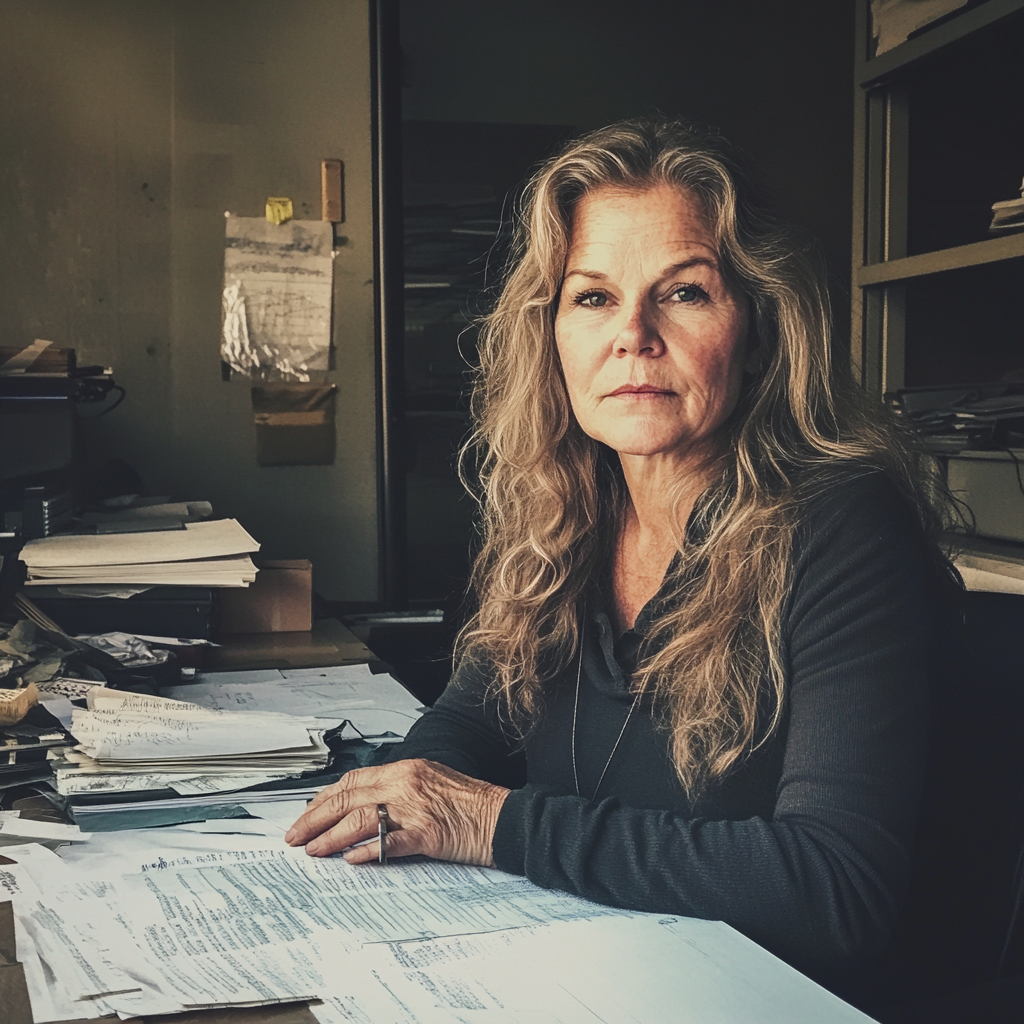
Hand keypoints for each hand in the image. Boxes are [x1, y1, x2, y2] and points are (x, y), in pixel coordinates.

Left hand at [284, 759, 510, 866]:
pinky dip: (366, 851)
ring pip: (360, 819)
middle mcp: (406, 783)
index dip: (324, 799)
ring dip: (331, 837)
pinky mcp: (427, 833)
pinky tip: (350, 860)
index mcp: (406, 769)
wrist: (502, 817)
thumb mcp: (430, 783)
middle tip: (295, 836)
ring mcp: (415, 808)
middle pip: (348, 798)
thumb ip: (397, 791)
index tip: (306, 815)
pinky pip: (389, 842)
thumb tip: (362, 808)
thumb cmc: (469, 803)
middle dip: (315, 819)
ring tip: (313, 851)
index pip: (353, 781)